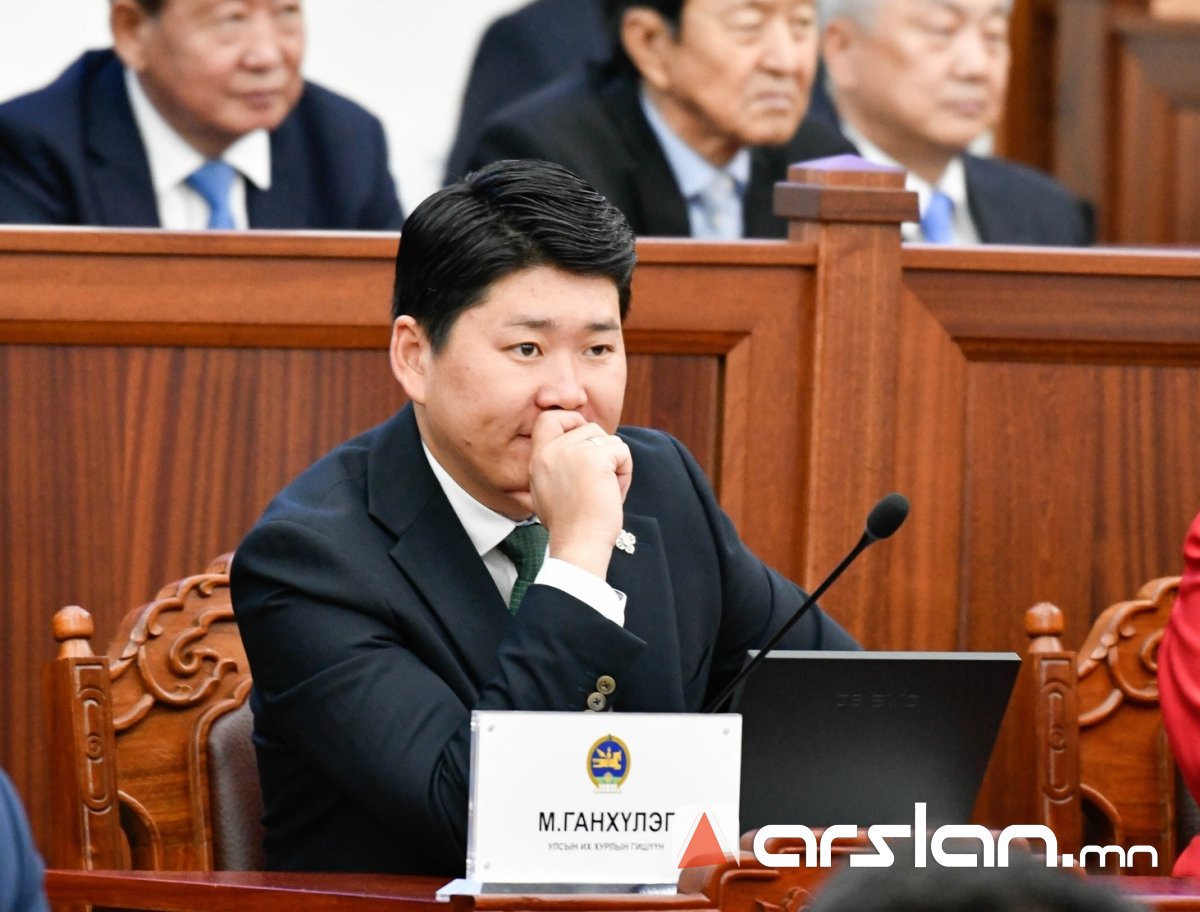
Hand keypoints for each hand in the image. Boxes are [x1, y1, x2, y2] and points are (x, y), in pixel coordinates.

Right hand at [529, 410, 632, 578]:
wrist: (578, 544)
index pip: (549, 418)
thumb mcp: (548, 490)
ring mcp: (572, 451)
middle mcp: (552, 450)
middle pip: (589, 428)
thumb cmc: (569, 525)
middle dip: (602, 451)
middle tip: (599, 481)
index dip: (570, 421)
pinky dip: (625, 473)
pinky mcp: (595, 457)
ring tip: (605, 491)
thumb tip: (578, 448)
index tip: (584, 443)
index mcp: (538, 458)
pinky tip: (613, 493)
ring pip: (609, 440)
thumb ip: (557, 465)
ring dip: (615, 465)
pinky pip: (622, 451)